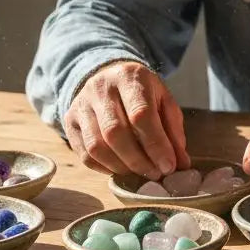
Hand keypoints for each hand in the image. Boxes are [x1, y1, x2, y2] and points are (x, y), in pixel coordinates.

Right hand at [63, 61, 189, 178]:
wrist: (106, 76)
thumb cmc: (140, 93)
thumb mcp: (163, 101)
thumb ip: (173, 131)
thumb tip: (180, 164)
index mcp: (130, 77)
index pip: (140, 114)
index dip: (156, 145)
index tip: (169, 166)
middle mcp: (101, 88)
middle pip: (115, 132)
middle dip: (138, 160)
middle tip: (155, 174)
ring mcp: (81, 105)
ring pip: (96, 146)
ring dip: (121, 167)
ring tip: (140, 172)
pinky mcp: (69, 121)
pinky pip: (84, 154)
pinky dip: (105, 168)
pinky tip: (121, 168)